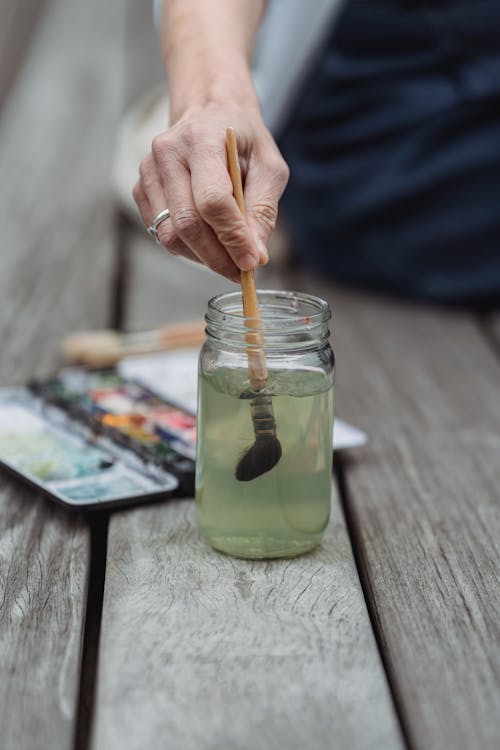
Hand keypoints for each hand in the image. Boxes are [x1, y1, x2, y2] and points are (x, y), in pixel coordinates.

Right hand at [133, 103, 288, 281]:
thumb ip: (263, 211)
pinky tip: (208, 244)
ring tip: (227, 259)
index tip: (250, 262)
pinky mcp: (141, 188)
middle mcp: (167, 153)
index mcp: (202, 139)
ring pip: (170, 235)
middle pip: (188, 224)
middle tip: (240, 273)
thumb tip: (256, 257)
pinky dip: (187, 249)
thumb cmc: (244, 141)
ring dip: (202, 257)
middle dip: (217, 257)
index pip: (212, 200)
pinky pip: (161, 233)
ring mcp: (148, 171)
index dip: (232, 237)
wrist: (210, 114)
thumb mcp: (269, 167)